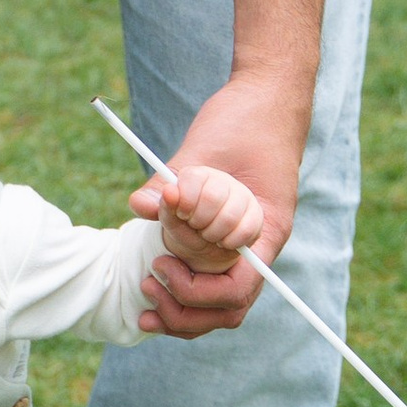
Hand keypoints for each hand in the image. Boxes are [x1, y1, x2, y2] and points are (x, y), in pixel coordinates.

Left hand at [129, 74, 308, 339]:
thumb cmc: (245, 118)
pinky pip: (209, 277)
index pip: (237, 287)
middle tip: (148, 281)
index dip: (197, 290)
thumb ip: (172, 178)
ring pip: (220, 302)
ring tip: (146, 288)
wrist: (267, 98)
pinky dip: (183, 286)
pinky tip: (154, 280)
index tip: (162, 263)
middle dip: (185, 308)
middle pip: (228, 307)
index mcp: (266, 228)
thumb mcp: (206, 144)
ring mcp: (243, 244)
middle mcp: (257, 245)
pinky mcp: (224, 236)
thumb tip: (139, 206)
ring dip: (183, 307)